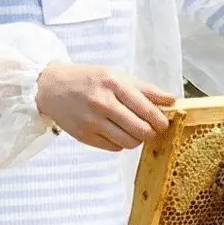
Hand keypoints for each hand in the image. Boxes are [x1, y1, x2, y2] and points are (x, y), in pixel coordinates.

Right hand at [36, 63, 175, 151]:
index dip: (160, 120)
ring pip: (129, 143)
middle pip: (140, 130)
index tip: (164, 123)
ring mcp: (92, 121)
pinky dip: (120, 143)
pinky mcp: (84, 136)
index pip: (146, 109)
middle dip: (151, 133)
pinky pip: (114, 148)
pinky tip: (115, 132)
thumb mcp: (116, 76)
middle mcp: (103, 103)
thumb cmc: (88, 80)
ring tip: (133, 131)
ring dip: (136, 140)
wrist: (51, 87)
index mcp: (114, 84)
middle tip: (151, 129)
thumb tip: (172, 100)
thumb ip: (145, 89)